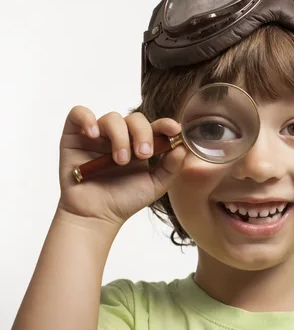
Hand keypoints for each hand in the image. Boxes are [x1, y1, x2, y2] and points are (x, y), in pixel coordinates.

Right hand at [56, 106, 187, 226]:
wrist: (95, 216)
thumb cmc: (124, 200)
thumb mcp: (155, 185)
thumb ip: (171, 166)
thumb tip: (182, 146)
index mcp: (140, 144)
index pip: (155, 126)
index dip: (166, 124)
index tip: (174, 130)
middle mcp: (121, 136)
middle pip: (135, 119)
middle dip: (143, 134)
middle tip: (143, 154)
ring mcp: (98, 135)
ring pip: (111, 118)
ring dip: (120, 137)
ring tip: (120, 160)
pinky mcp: (74, 136)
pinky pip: (78, 114)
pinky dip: (87, 119)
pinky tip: (93, 135)